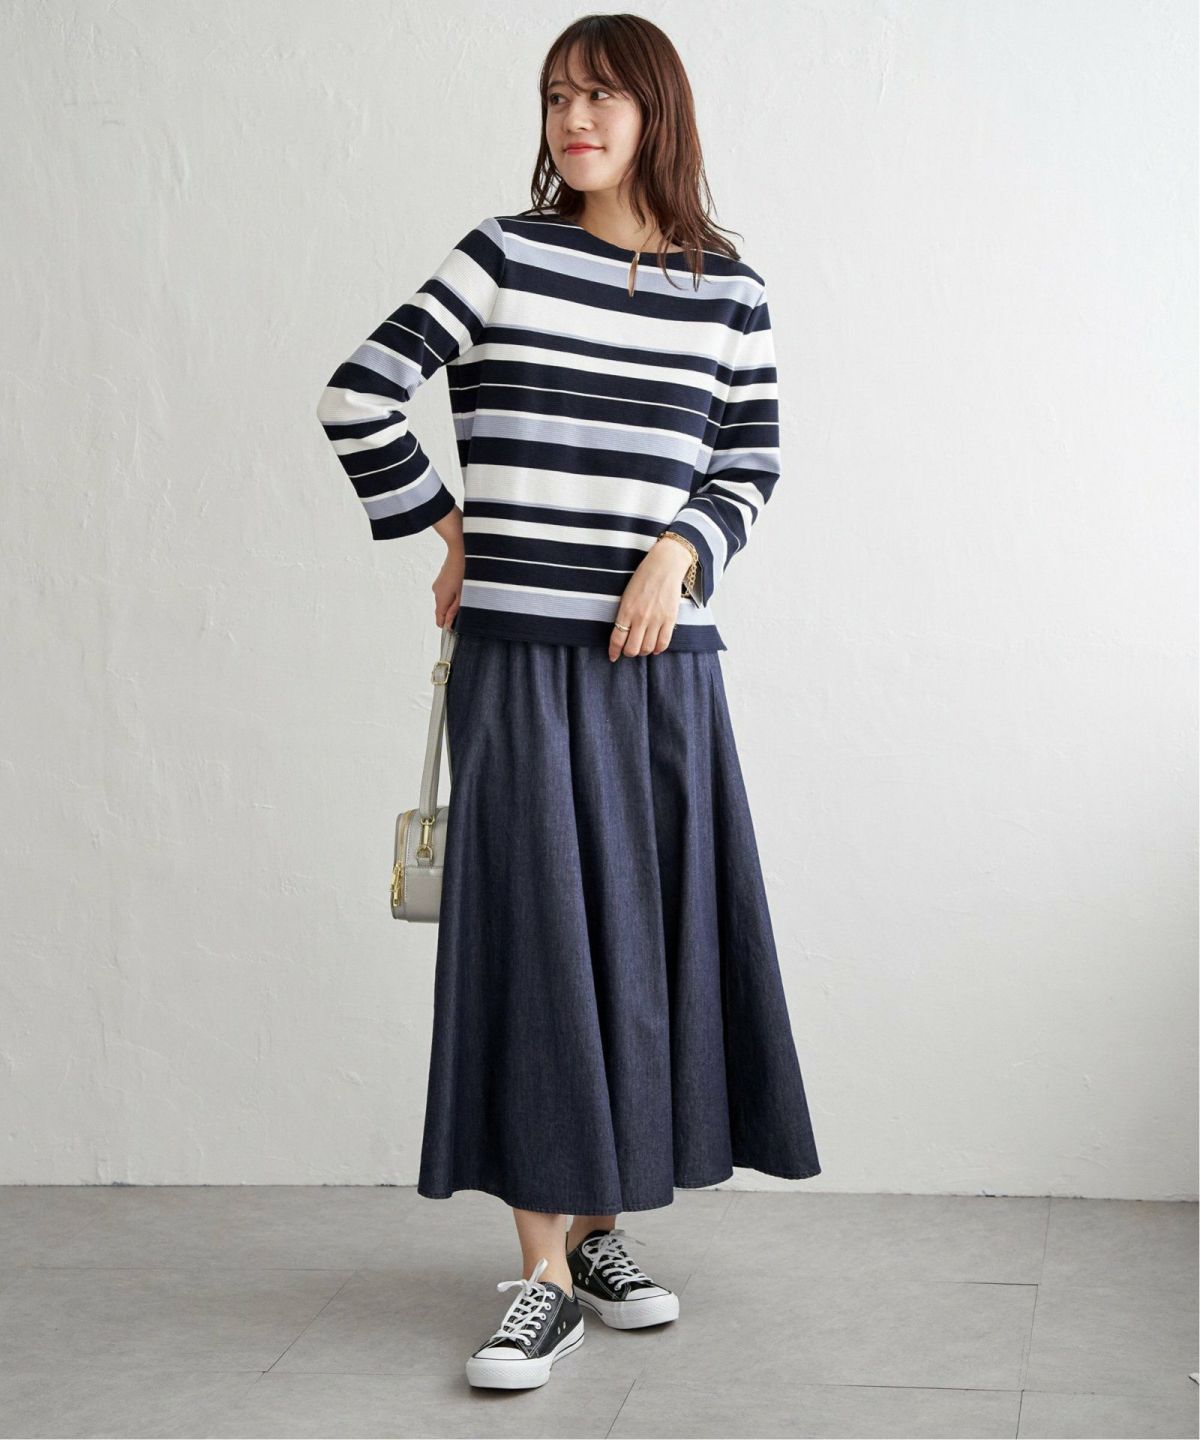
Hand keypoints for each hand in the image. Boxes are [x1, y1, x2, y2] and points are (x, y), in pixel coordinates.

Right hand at [432, 528, 465, 629]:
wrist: (461, 550)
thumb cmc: (466, 572)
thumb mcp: (464, 596)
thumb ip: (455, 612)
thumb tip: (448, 625)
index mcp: (441, 598)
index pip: (439, 620)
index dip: (448, 624)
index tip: (459, 624)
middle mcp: (436, 592)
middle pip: (442, 610)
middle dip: (453, 611)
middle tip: (468, 604)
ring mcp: (438, 584)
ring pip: (445, 600)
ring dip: (454, 601)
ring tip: (468, 592)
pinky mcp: (441, 579)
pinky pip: (446, 591)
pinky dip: (453, 593)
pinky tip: (463, 586)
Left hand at [608, 538, 693, 660]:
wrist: (664, 566)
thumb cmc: (643, 578)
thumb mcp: (627, 595)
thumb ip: (625, 615)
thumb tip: (623, 633)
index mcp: (626, 611)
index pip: (617, 639)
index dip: (614, 651)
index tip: (613, 656)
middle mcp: (640, 618)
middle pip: (632, 649)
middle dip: (628, 653)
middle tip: (628, 650)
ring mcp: (656, 619)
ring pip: (647, 648)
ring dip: (643, 651)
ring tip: (642, 647)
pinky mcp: (670, 619)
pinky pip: (663, 643)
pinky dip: (658, 649)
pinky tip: (655, 648)